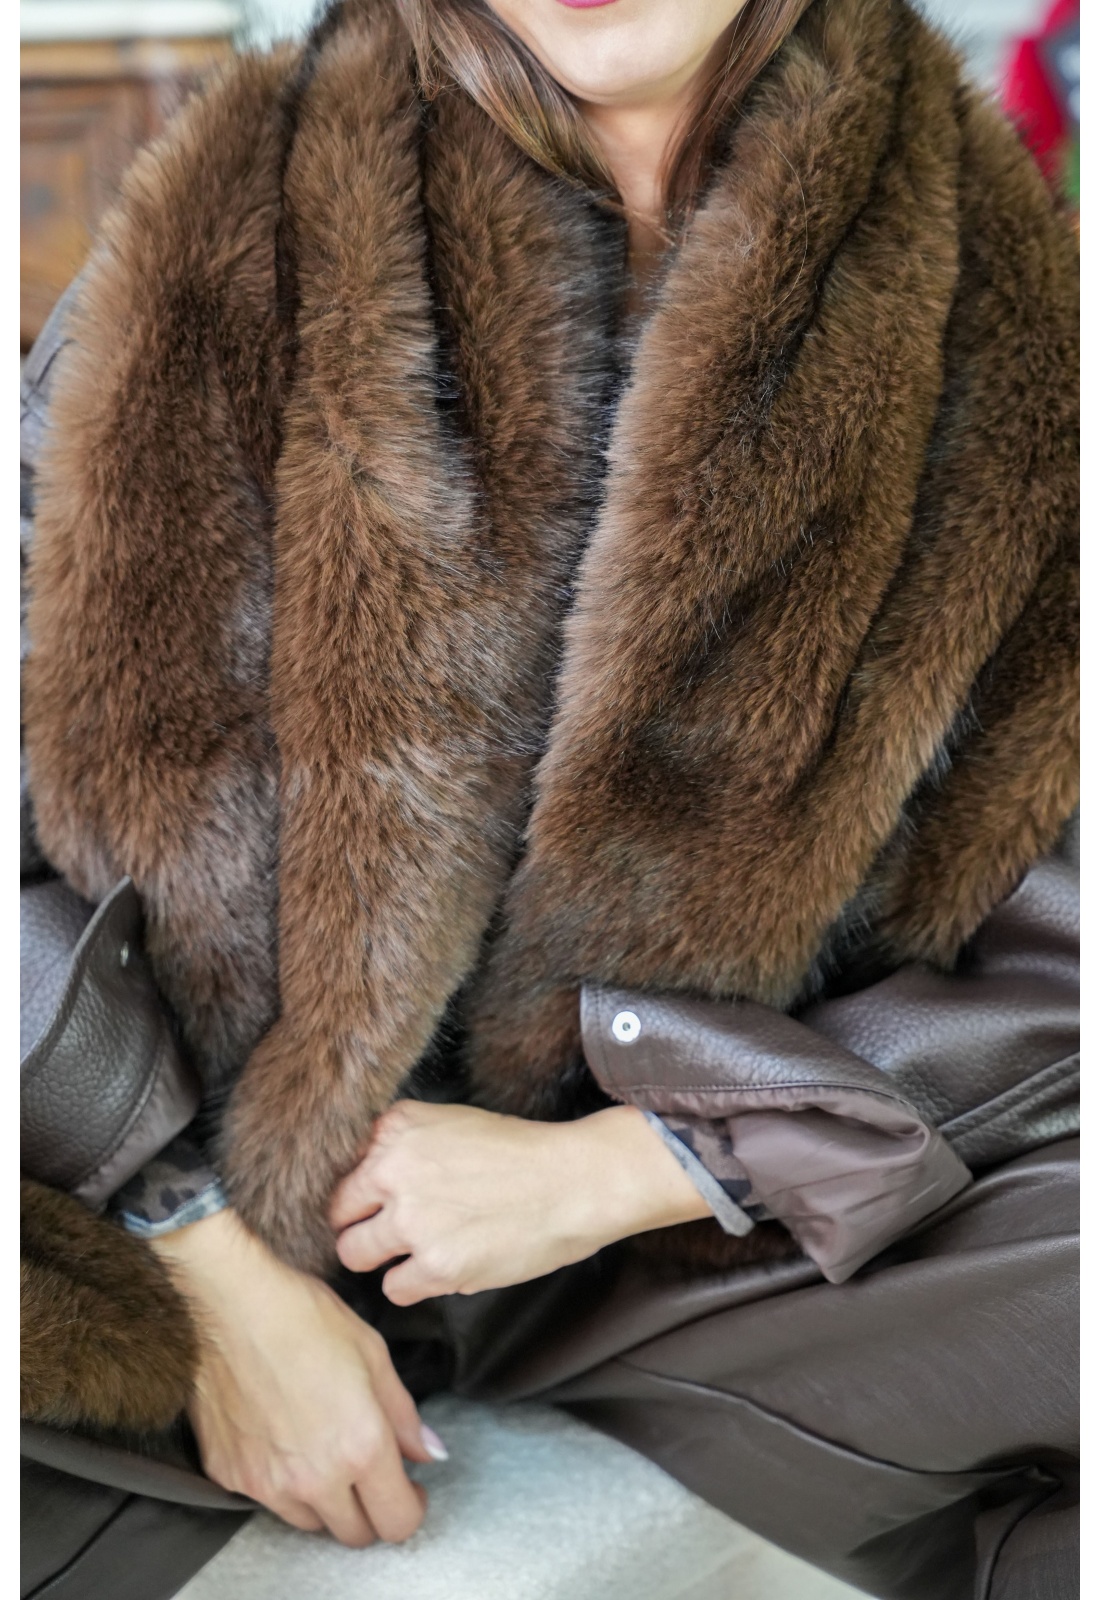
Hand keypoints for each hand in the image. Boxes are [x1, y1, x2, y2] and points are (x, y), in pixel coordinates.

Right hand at [150, 1208, 444, 1545]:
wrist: (229, 1303)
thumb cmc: (303, 1316)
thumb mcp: (372, 1354)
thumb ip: (403, 1414)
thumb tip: (429, 1452)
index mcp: (360, 1446)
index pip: (397, 1520)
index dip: (411, 1507)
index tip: (411, 1488)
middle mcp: (314, 1478)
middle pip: (354, 1533)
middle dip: (371, 1510)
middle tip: (371, 1473)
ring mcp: (267, 1483)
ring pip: (311, 1522)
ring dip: (327, 1501)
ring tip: (325, 1452)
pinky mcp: (230, 1475)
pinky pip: (267, 1498)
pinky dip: (282, 1481)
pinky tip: (283, 1438)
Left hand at [330, 1100, 709, 1304]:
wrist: (573, 1182)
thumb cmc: (519, 1154)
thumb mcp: (451, 1124)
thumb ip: (402, 1146)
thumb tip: (361, 1180)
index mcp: (397, 1128)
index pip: (340, 1167)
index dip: (358, 1190)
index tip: (373, 1202)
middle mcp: (393, 1170)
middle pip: (338, 1214)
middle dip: (360, 1226)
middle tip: (391, 1232)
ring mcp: (411, 1220)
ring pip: (355, 1255)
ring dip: (382, 1258)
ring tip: (418, 1250)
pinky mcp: (435, 1265)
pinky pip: (393, 1289)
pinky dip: (413, 1284)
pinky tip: (442, 1267)